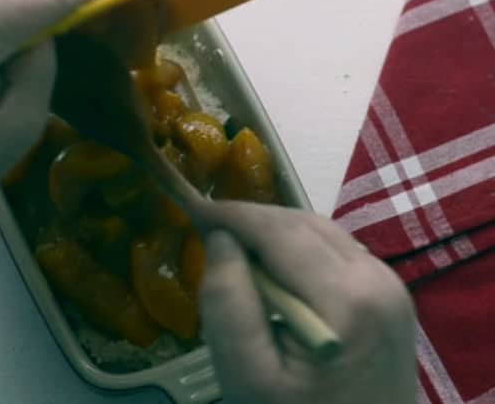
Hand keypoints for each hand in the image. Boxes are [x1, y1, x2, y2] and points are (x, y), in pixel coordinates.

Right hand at [200, 203, 416, 403]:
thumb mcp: (246, 375)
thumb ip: (227, 302)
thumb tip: (221, 238)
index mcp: (346, 298)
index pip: (279, 231)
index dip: (233, 214)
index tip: (192, 208)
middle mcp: (377, 278)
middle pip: (301, 224)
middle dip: (251, 220)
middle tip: (208, 230)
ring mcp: (390, 284)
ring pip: (320, 231)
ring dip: (274, 232)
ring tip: (236, 250)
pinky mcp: (389, 292)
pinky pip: (335, 250)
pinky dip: (298, 248)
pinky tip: (274, 269)